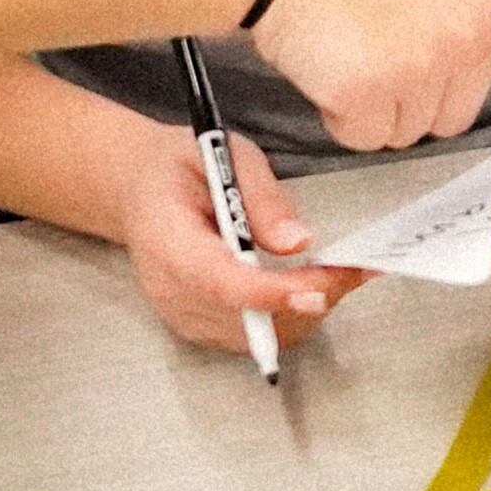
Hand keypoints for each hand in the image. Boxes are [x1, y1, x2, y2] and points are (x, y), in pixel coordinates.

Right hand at [114, 125, 364, 356]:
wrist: (138, 189)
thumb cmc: (179, 167)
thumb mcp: (222, 153)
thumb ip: (260, 197)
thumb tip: (298, 240)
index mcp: (168, 241)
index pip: (220, 281)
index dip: (271, 293)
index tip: (317, 290)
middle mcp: (170, 289)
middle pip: (245, 318)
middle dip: (307, 299)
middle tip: (353, 269)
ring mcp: (181, 314)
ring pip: (255, 336)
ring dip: (303, 312)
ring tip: (338, 275)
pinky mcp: (195, 325)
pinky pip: (249, 336)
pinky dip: (286, 318)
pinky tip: (308, 288)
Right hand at [243, 0, 490, 153]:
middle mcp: (471, 37)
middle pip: (458, 115)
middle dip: (418, 92)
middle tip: (382, 41)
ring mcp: (427, 65)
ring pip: (413, 132)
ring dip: (380, 106)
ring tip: (355, 48)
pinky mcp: (378, 93)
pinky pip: (369, 137)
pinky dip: (344, 115)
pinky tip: (333, 66)